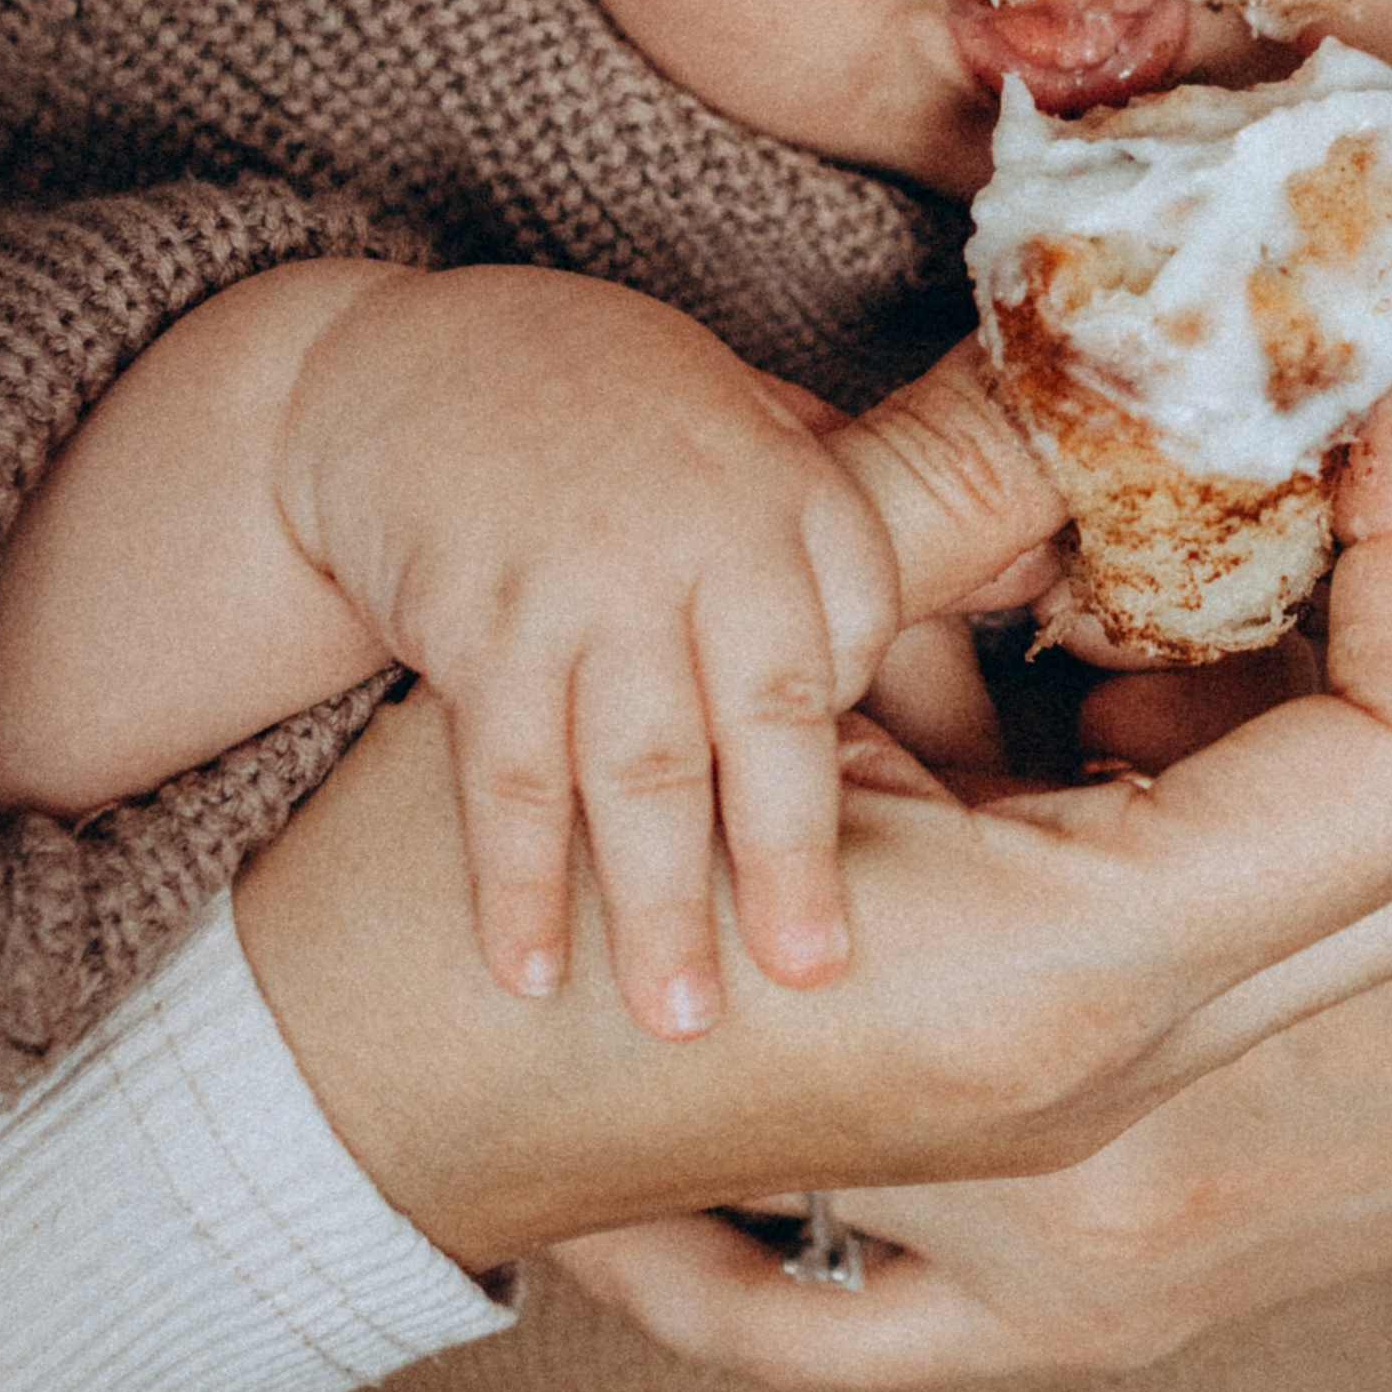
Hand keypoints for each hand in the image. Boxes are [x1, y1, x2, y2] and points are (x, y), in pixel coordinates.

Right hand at [234, 383, 1391, 1270]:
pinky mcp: (1028, 1075)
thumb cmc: (506, 864)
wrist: (338, 1085)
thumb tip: (1162, 331)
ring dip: (1321, 674)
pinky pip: (1229, 910)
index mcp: (1082, 975)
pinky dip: (1228, 762)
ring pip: (1359, 869)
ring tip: (1201, 519)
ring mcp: (1085, 1100)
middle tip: (1335, 443)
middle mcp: (1124, 1070)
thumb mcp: (747, 637)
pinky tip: (1105, 651)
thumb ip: (973, 491)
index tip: (1367, 399)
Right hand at [274, 275, 1059, 1036]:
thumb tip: (977, 727)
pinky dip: (514, 876)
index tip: (927, 860)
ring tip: (680, 1019)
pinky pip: (503, 769)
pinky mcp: (478, 621)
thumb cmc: (626, 439)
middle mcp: (704, 539)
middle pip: (770, 717)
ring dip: (656, 898)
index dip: (892, 743)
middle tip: (816, 978)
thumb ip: (850, 582)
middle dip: (794, 857)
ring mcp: (587, 583)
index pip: (871, 637)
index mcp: (799, 498)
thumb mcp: (760, 458)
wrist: (414, 372)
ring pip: (636, 763)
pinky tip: (528, 970)